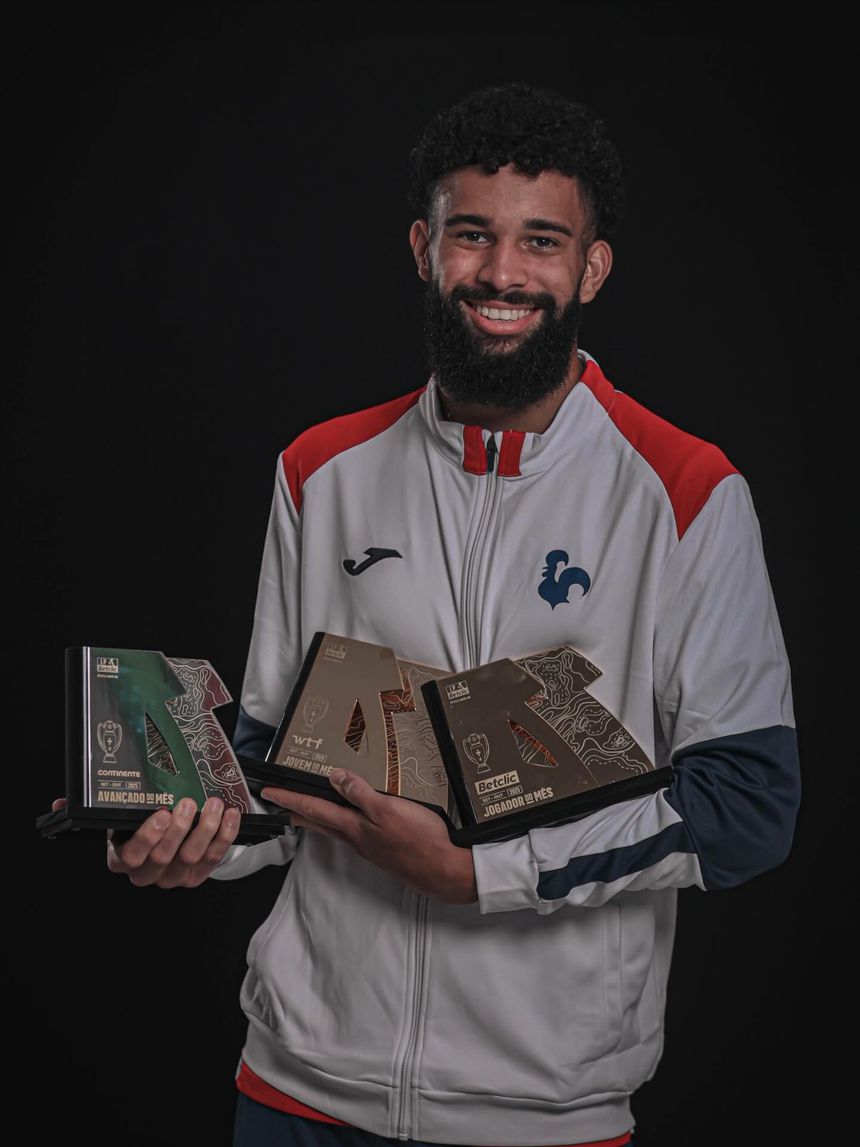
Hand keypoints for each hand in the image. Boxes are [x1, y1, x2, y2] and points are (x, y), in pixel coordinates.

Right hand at [88, 796, 241, 888]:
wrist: (165, 836)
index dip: (148, 836)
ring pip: (191, 858)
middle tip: (189, 803)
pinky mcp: (197, 876)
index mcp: (122, 860)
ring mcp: (174, 878)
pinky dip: (224, 837)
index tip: (161, 813)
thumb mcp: (115, 815)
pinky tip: (230, 816)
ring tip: (212, 805)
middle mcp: (148, 874)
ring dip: (205, 830)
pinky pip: (214, 859)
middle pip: (164, 857)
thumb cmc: (137, 822)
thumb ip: (93, 808)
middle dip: (180, 829)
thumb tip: (61, 804)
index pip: (132, 855)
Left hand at [261, 769, 477, 904]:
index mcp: (354, 827)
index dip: (290, 799)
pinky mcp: (384, 850)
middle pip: (320, 821)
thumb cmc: (420, 841)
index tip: (269, 793)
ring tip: (305, 810)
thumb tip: (335, 777)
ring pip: (336, 828)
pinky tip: (349, 821)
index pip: (314, 809)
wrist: (445, 871)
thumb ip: (361, 794)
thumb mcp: (389, 809)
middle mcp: (357, 839)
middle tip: (279, 803)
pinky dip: (342, 824)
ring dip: (317, 817)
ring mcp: (370, 847)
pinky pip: (354, 833)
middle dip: (297, 810)